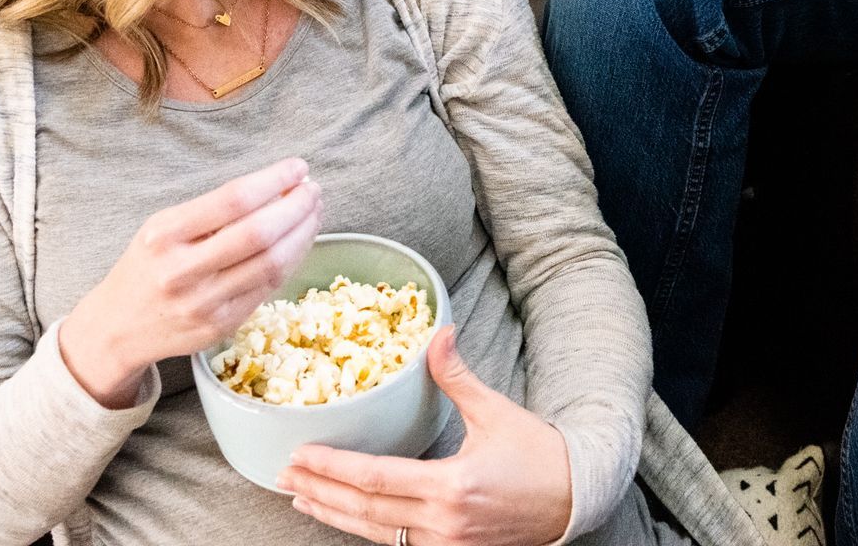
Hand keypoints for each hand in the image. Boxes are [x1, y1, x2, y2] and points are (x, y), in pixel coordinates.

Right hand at [59, 157, 321, 408]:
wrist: (117, 328)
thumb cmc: (147, 266)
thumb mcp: (161, 229)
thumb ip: (211, 212)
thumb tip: (278, 187)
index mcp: (164, 236)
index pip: (233, 200)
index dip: (274, 180)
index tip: (298, 167)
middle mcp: (182, 271)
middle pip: (258, 233)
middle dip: (297, 206)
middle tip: (313, 189)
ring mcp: (203, 304)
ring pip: (271, 264)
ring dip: (302, 233)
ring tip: (313, 212)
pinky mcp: (220, 327)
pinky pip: (268, 289)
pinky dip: (291, 261)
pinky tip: (299, 242)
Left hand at [278, 326, 573, 545]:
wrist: (573, 499)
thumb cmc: (537, 454)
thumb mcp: (495, 411)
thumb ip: (457, 376)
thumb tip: (437, 334)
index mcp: (453, 486)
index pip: (376, 478)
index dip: (332, 468)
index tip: (300, 455)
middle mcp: (444, 522)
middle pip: (365, 509)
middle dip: (319, 491)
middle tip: (284, 475)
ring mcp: (447, 544)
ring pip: (375, 532)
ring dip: (333, 513)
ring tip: (301, 497)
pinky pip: (396, 542)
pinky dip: (364, 527)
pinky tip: (343, 514)